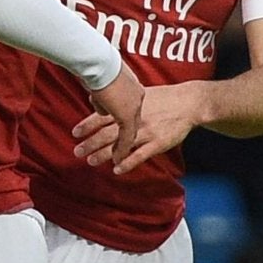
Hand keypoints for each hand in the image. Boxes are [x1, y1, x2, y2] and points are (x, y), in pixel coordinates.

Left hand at [74, 77, 201, 174]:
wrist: (188, 102)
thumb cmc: (164, 98)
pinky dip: (127, 163)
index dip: (87, 125)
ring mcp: (146, 132)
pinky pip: (140, 155)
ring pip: (120, 145)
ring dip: (103, 154)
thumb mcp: (140, 93)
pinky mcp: (158, 143)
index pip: (103, 116)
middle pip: (107, 133)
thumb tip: (102, 102)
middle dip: (90, 143)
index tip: (75, 132)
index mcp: (129, 107)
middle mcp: (134, 119)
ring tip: (90, 161)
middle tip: (77, 151)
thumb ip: (122, 101)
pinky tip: (116, 169)